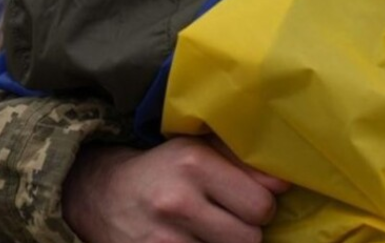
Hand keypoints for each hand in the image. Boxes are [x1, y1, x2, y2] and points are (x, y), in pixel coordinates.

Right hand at [63, 136, 290, 242]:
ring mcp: (165, 239)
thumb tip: (283, 180)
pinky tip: (195, 240)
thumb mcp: (196, 150)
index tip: (251, 199)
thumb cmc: (163, 170)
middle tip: (232, 218)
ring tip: (212, 230)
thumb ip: (239, 160)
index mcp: (194, 162)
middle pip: (252, 236)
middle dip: (248, 228)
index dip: (262, 202)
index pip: (263, 199)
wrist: (101, 196)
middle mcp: (178, 200)